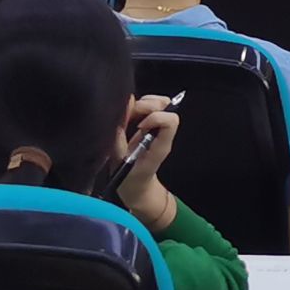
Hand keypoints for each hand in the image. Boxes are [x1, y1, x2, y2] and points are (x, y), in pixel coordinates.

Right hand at [114, 95, 180, 229]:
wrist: (136, 187)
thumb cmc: (129, 178)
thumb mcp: (119, 163)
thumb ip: (118, 140)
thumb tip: (118, 115)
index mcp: (161, 145)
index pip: (170, 121)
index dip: (154, 117)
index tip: (139, 127)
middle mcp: (163, 133)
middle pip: (166, 105)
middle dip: (146, 106)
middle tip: (131, 117)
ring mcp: (158, 128)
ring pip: (159, 102)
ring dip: (142, 104)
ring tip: (129, 116)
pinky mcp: (150, 124)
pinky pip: (149, 106)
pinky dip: (138, 106)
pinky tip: (128, 116)